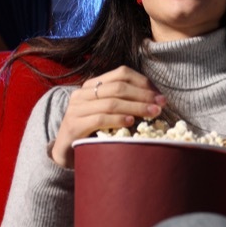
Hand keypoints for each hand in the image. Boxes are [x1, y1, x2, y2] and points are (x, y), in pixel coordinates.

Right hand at [51, 66, 165, 167]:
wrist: (65, 152)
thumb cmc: (92, 132)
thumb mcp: (107, 113)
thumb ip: (123, 104)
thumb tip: (155, 102)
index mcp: (92, 86)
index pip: (121, 74)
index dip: (143, 82)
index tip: (159, 95)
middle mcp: (82, 94)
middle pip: (118, 87)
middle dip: (143, 95)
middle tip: (161, 105)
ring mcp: (76, 109)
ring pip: (111, 102)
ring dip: (136, 107)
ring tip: (153, 114)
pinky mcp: (74, 125)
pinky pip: (99, 119)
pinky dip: (118, 119)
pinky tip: (131, 122)